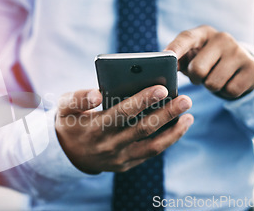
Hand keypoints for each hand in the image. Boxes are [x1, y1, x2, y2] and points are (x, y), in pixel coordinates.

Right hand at [55, 85, 193, 173]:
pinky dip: (168, 140)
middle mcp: (109, 145)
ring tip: (189, 115)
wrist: (66, 154)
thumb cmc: (70, 123)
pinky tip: (179, 126)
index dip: (143, 101)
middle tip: (186, 99)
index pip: (122, 113)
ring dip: (174, 131)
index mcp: (95, 128)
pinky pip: (151, 153)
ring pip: (152, 145)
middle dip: (167, 113)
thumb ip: (77, 98)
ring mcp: (119, 157)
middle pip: (143, 128)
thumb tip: (97, 93)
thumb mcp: (64, 108)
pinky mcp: (127, 164)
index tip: (162, 88)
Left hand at [165, 25, 253, 98]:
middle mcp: (222, 38)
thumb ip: (176, 60)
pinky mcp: (253, 68)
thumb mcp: (190, 56)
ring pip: (213, 84)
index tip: (166, 56)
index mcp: (202, 33)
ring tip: (215, 77)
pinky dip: (226, 91)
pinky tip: (229, 81)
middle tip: (200, 76)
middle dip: (195, 79)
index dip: (175, 48)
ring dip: (210, 86)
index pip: (186, 38)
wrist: (238, 65)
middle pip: (198, 69)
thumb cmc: (205, 60)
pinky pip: (230, 91)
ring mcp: (239, 52)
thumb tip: (165, 68)